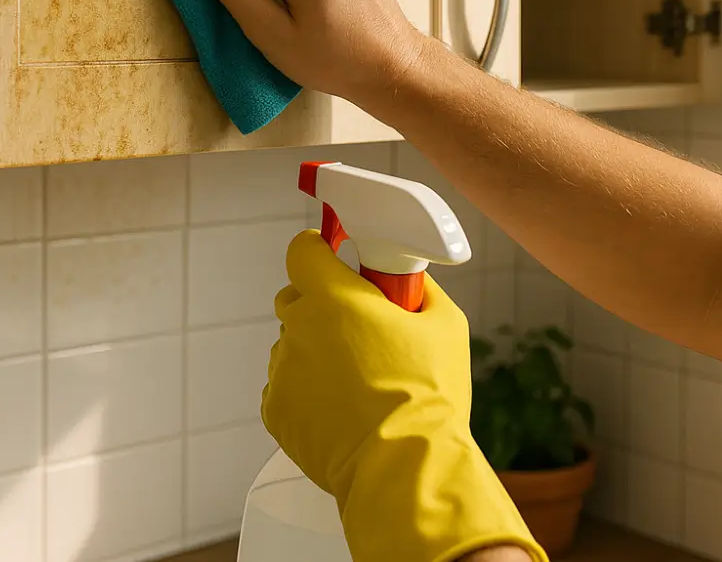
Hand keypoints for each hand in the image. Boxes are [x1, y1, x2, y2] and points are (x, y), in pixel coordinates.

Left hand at [262, 231, 545, 561]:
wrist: (407, 469)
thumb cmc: (429, 395)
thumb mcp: (445, 324)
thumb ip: (420, 289)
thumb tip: (409, 279)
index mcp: (333, 297)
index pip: (302, 252)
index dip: (317, 252)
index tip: (330, 258)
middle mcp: (298, 327)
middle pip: (295, 298)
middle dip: (320, 305)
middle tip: (357, 328)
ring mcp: (283, 369)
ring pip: (291, 344)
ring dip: (313, 350)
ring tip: (355, 381)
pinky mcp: (275, 409)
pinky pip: (286, 385)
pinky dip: (306, 391)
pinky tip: (340, 409)